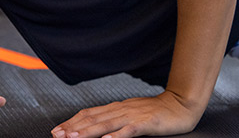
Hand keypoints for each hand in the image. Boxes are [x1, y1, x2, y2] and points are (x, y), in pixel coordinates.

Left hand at [51, 90, 202, 137]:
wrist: (181, 104)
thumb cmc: (156, 111)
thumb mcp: (130, 113)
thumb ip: (114, 119)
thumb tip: (96, 127)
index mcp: (116, 108)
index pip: (88, 114)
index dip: (71, 122)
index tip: (57, 130)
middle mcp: (120, 110)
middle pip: (92, 119)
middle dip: (73, 128)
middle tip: (57, 135)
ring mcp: (133, 116)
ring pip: (106, 124)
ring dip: (88, 131)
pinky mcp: (146, 123)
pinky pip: (129, 130)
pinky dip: (117, 135)